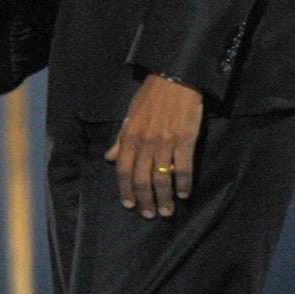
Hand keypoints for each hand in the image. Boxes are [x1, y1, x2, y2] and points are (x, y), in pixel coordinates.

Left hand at [106, 75, 203, 217]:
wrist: (175, 79)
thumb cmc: (151, 96)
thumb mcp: (130, 115)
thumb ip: (121, 139)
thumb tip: (109, 158)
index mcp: (129, 136)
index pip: (124, 170)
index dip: (125, 189)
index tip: (129, 204)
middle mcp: (145, 142)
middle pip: (142, 178)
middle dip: (145, 200)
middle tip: (150, 214)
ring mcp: (165, 142)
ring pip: (162, 177)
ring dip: (164, 197)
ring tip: (167, 211)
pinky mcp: (185, 140)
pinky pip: (184, 167)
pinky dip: (184, 183)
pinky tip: (185, 194)